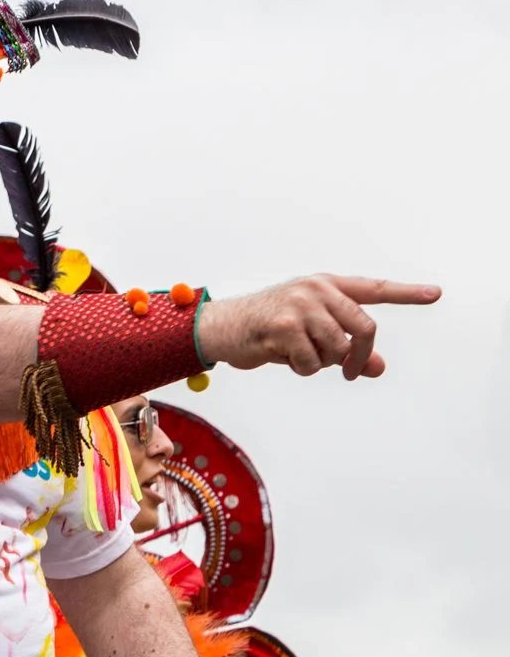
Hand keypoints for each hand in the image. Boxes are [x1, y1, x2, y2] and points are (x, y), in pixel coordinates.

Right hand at [195, 275, 438, 379]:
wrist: (220, 327)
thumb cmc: (267, 330)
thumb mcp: (311, 336)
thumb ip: (347, 348)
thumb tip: (377, 367)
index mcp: (325, 286)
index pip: (374, 289)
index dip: (407, 293)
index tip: (435, 293)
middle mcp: (315, 289)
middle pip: (364, 327)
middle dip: (358, 354)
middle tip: (350, 371)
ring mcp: (299, 305)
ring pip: (338, 348)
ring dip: (322, 362)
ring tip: (298, 355)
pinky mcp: (283, 325)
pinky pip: (312, 361)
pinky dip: (302, 368)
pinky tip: (282, 356)